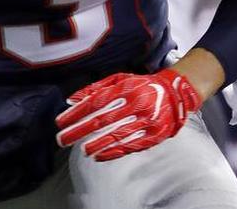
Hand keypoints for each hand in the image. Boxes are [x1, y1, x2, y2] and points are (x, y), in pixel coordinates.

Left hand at [55, 69, 201, 160]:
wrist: (176, 94)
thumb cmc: (143, 85)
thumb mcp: (119, 79)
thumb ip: (95, 88)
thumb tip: (72, 99)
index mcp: (126, 88)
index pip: (96, 102)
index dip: (76, 113)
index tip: (61, 121)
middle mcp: (136, 104)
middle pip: (103, 120)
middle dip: (80, 131)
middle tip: (63, 139)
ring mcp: (147, 121)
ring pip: (117, 135)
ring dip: (97, 144)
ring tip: (83, 150)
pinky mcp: (155, 135)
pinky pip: (131, 145)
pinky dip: (114, 152)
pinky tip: (100, 156)